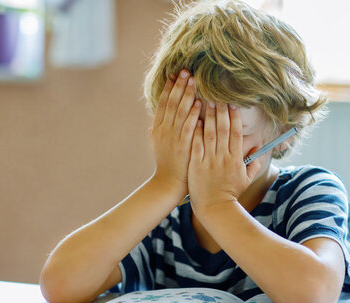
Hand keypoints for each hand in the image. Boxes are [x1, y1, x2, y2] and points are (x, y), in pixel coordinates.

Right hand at [149, 69, 201, 198]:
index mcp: (157, 129)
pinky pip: (189, 126)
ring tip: (194, 80)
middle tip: (186, 71)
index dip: (169, 88)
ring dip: (187, 94)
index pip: (163, 103)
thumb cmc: (166, 165)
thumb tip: (151, 125)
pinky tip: (198, 102)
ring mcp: (172, 137)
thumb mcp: (157, 146)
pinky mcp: (183, 145)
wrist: (168, 184)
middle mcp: (163, 130)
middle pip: (171, 103)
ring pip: (179, 111)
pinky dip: (193, 113)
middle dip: (179, 86)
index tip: (174, 75)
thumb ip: (155, 134)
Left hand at [188, 101, 261, 213]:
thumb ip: (255, 163)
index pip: (235, 133)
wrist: (215, 207)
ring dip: (208, 117)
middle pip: (223, 130)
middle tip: (218, 97)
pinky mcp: (197, 165)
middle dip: (221, 111)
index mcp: (235, 159)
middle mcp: (223, 157)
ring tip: (206, 102)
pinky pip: (197, 145)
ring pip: (210, 134)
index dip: (234, 118)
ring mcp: (209, 160)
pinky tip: (195, 120)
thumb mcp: (246, 179)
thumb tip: (260, 149)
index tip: (233, 104)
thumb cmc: (231, 193)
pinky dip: (196, 132)